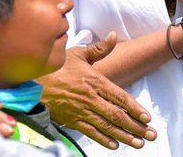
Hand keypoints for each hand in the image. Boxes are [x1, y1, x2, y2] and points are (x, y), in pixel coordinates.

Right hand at [36, 32, 157, 149]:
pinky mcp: (71, 120)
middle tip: (151, 135)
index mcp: (95, 81)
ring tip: (138, 143)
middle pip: (117, 115)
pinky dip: (103, 140)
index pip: (119, 96)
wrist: (32, 82)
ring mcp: (81, 111)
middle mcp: (90, 98)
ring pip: (106, 127)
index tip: (147, 117)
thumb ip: (99, 48)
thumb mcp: (78, 54)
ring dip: (124, 136)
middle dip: (136, 126)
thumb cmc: (56, 66)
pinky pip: (90, 132)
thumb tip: (113, 35)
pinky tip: (115, 145)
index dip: (134, 108)